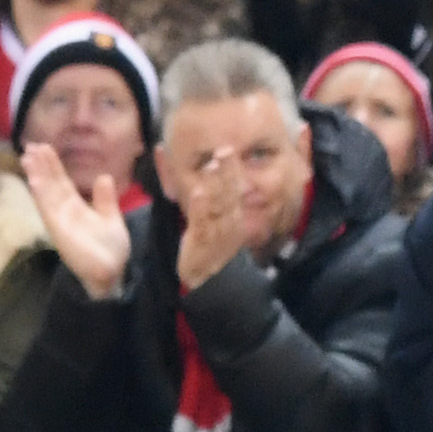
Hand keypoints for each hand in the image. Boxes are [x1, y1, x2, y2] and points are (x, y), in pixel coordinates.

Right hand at [22, 143, 133, 297]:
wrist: (111, 273)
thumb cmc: (110, 249)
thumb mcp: (111, 218)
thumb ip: (105, 199)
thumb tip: (104, 176)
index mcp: (76, 207)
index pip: (61, 182)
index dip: (53, 165)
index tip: (43, 147)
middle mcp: (64, 212)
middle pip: (50, 184)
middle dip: (41, 165)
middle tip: (30, 145)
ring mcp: (60, 221)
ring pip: (46, 193)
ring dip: (37, 175)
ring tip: (27, 156)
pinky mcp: (59, 230)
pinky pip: (48, 210)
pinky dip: (41, 195)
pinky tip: (34, 180)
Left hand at [172, 146, 253, 294]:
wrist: (211, 282)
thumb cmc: (212, 249)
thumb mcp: (218, 225)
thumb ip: (215, 203)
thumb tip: (209, 180)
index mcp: (234, 216)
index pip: (234, 189)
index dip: (232, 169)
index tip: (228, 149)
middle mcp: (230, 222)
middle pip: (229, 193)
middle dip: (227, 171)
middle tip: (225, 149)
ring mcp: (218, 233)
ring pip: (217, 206)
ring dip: (215, 185)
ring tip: (212, 165)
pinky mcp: (202, 242)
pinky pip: (202, 223)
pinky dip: (200, 207)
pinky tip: (198, 192)